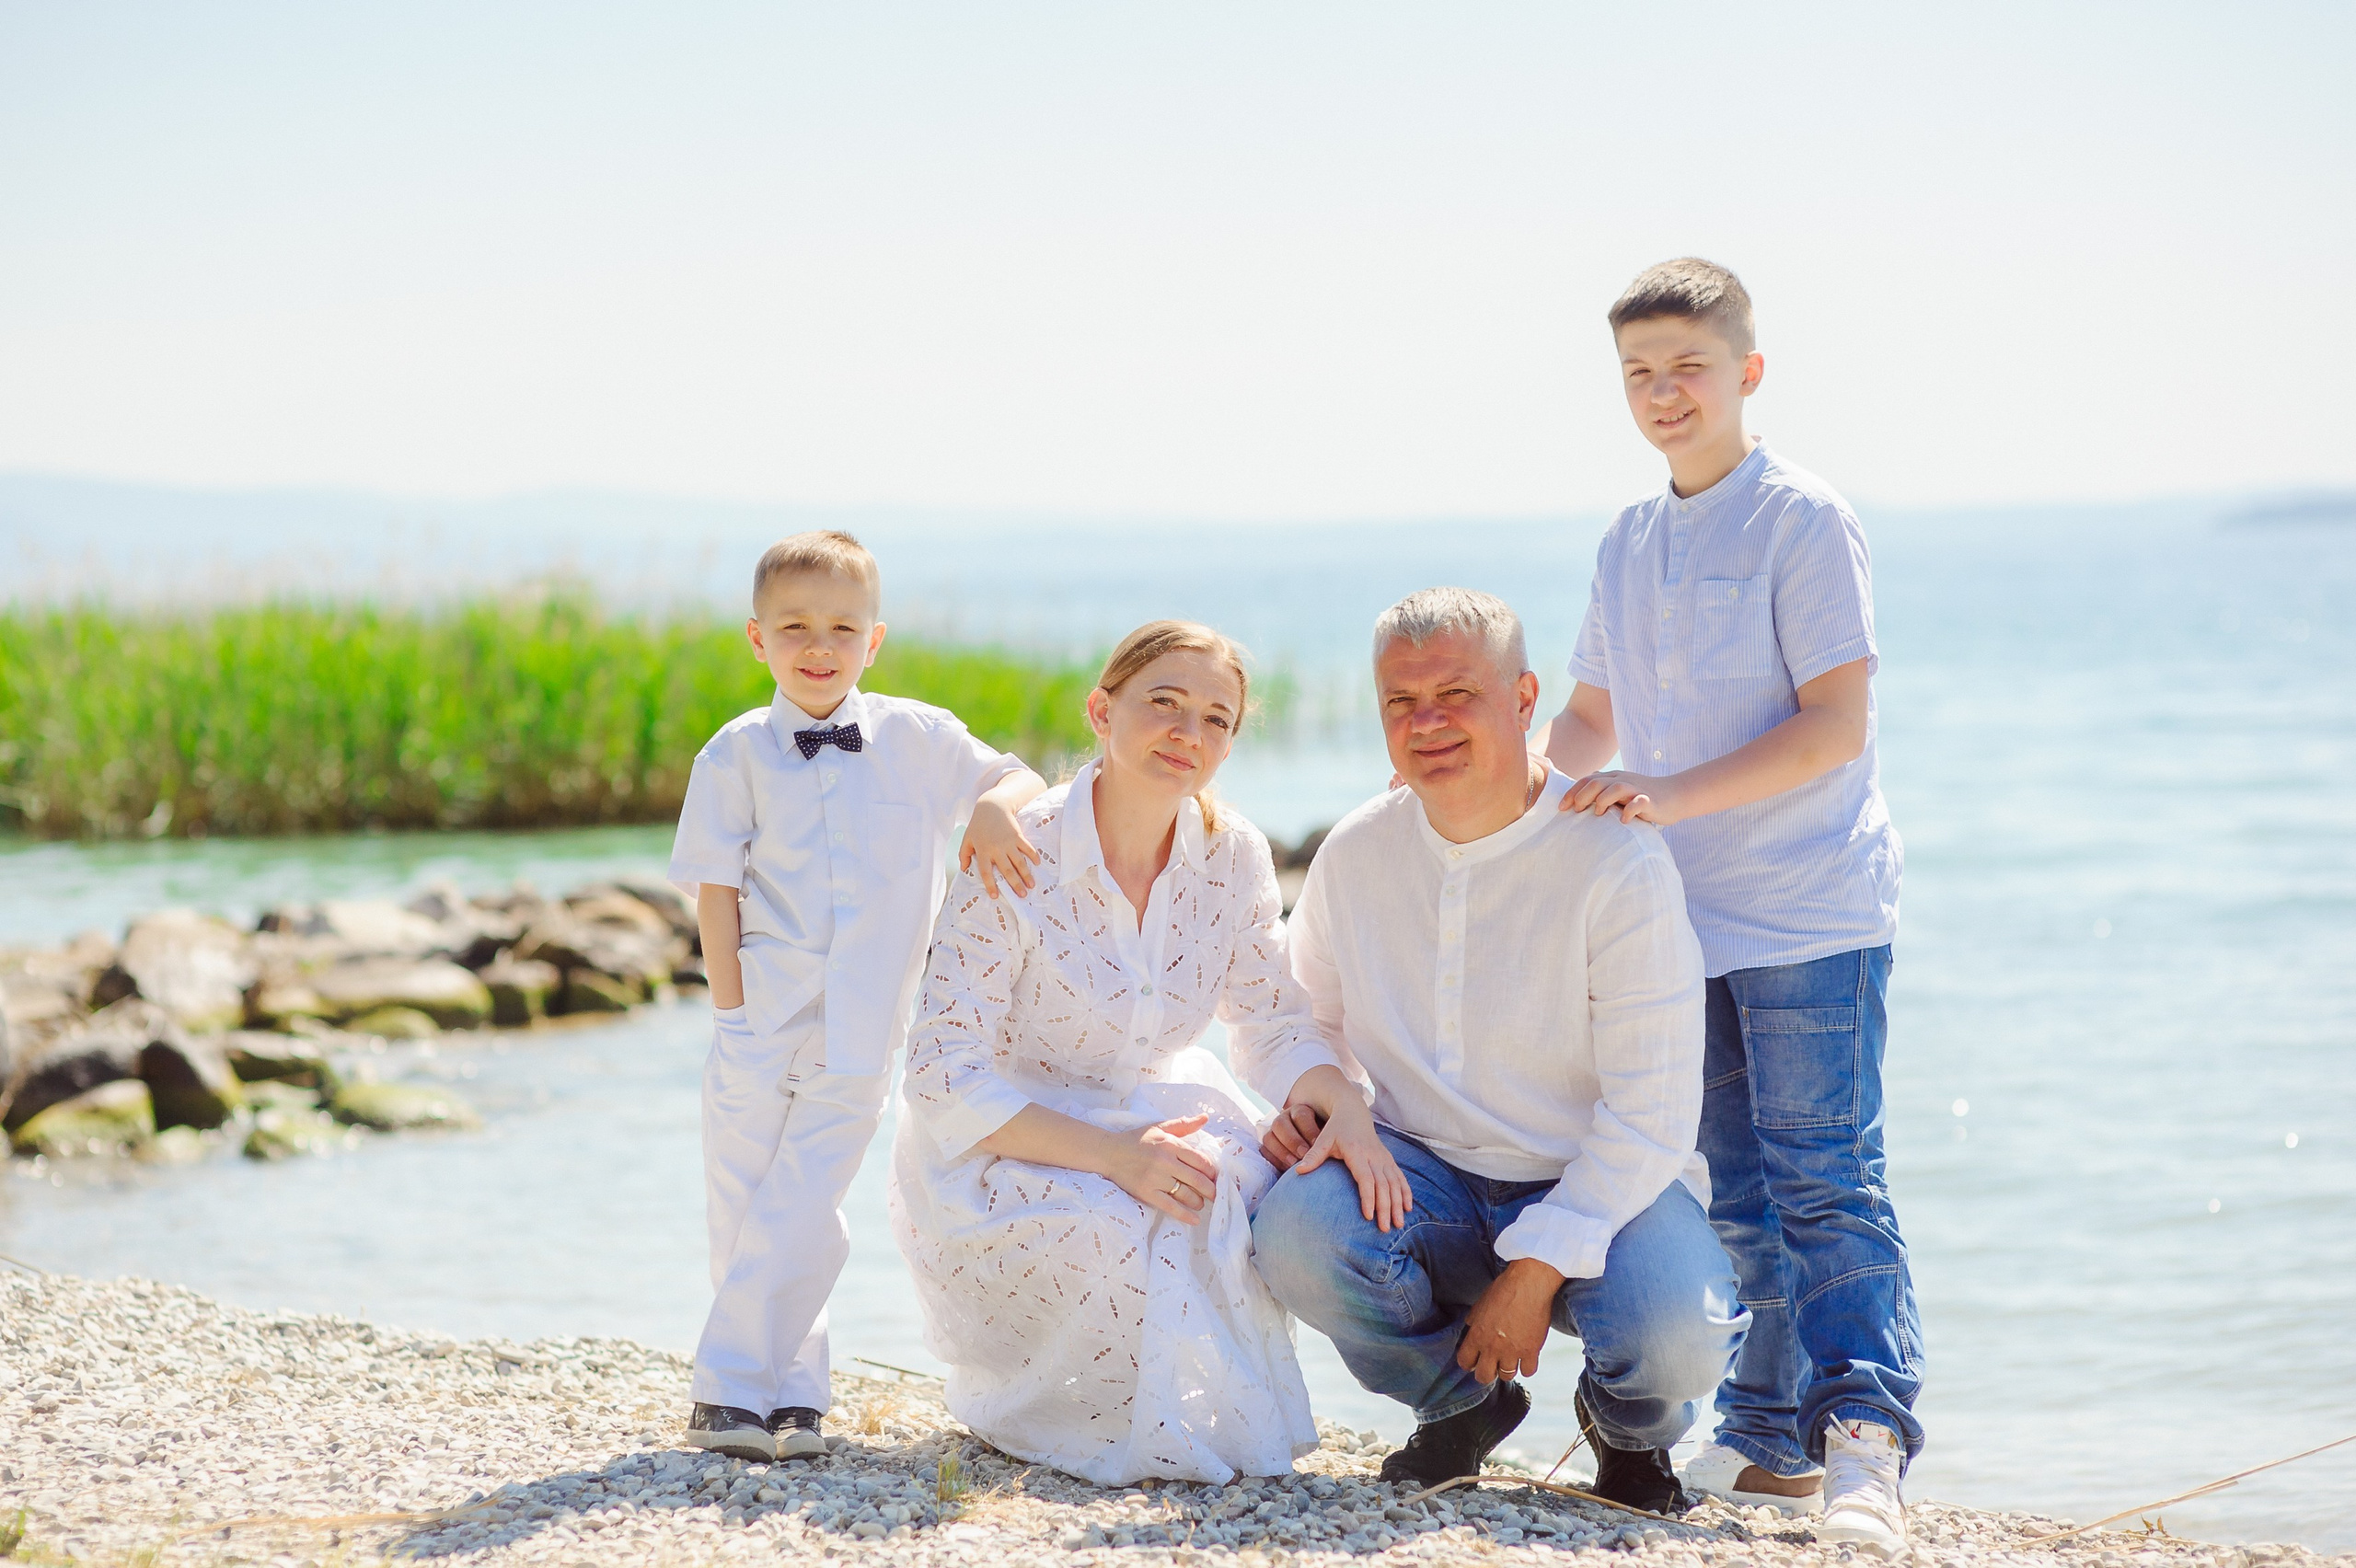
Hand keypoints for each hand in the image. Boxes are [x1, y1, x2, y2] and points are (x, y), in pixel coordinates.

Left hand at [959, 797, 1042, 897]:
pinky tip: (1037, 864)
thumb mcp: (967, 839)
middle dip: (1015, 884)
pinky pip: (1027, 848)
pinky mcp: (1018, 836)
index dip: (990, 885)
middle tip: (1022, 896)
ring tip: (1032, 885)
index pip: (986, 872)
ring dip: (1026, 875)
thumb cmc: (978, 824)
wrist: (992, 806)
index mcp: (983, 851)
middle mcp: (996, 849)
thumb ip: (964, 855)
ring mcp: (1008, 843)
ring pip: (1019, 862)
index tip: (995, 896)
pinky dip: (1033, 856)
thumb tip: (964, 869)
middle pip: (1007, 870)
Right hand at [1102, 1114, 1221, 1226]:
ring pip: (1186, 1194)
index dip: (1212, 1171)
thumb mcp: (1159, 1127)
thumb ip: (1184, 1124)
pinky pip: (1170, 1206)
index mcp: (1170, 1144)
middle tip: (1216, 1195)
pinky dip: (1185, 1215)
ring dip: (1198, 1201)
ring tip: (1201, 1203)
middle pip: (1197, 1179)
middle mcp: (1165, 1161)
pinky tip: (1195, 1219)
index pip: (1200, 1160)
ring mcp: (1155, 1178)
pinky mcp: (1146, 1193)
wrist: (1109, 1153)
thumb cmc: (1136, 1140)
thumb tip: (1205, 1118)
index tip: (1215, 1177)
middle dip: (1211, 1190)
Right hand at [1260, 1102, 1324, 1170]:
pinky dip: (1274, 1160)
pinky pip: (1264, 1151)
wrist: (1317, 1157)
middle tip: (1304, 1154)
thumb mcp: (1328, 1136)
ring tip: (1293, 1164)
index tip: (1317, 1143)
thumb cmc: (1326, 1144)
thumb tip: (1330, 1141)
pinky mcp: (1268, 1148)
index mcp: (1301, 1112)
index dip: (1308, 1130)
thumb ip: (1327, 1138)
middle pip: (1280, 1124)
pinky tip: (1284, 1169)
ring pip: (1268, 1137)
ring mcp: (1273, 1133)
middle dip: (1292, 1140)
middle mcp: (1285, 1119)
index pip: (1300, 1115)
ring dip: (1281, 1151)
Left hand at [1290, 1095, 1412, 1232]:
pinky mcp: (1389, 1159)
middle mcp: (1374, 1156)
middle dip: (1385, 1208)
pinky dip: (1405, 1192)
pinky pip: (1400, 1178)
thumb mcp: (1323, 1139)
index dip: (1368, 1198)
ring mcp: (1383, 1158)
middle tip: (1384, 1229)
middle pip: (1383, 1185)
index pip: (1366, 1179)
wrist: (1353, 1112)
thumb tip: (1299, 1171)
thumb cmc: (1336, 1128)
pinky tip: (1408, 1208)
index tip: (1368, 1217)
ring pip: (1394, 1184)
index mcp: (1357, 1152)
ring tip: (1399, 1224)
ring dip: (1398, 1204)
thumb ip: (1313, 1156)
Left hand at [1456, 1258, 1563, 1382]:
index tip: (1474, 1361)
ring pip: (1506, 1376)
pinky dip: (1527, 1366)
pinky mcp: (1531, 1351)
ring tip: (1510, 1359)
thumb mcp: (1480, 1304)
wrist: (1529, 1283)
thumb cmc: (1504, 1289)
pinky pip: (1528, 1371)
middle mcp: (1492, 1347)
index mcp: (1477, 1335)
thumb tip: (1470, 1328)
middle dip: (1485, 1373)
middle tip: (1491, 1365)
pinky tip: (1526, 1357)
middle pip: (1483, 1376)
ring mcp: (1513, 1351)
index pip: (1465, 1362)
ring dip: (1507, 1368)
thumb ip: (1474, 1321)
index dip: (1468, 1363)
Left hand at [1561, 770, 1685, 826]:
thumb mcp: (1620, 794)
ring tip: (1598, 814)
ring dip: (1603, 801)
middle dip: (1582, 796)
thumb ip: (1603, 795)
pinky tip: (1623, 820)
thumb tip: (1578, 807)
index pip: (1587, 780)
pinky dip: (1629, 810)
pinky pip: (1638, 803)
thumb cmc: (1643, 798)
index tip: (1561, 807)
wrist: (1675, 795)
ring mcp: (1636, 789)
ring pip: (1615, 788)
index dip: (1572, 792)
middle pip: (1597, 783)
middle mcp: (1623, 780)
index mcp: (1613, 778)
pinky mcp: (1649, 799)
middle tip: (1576, 811)